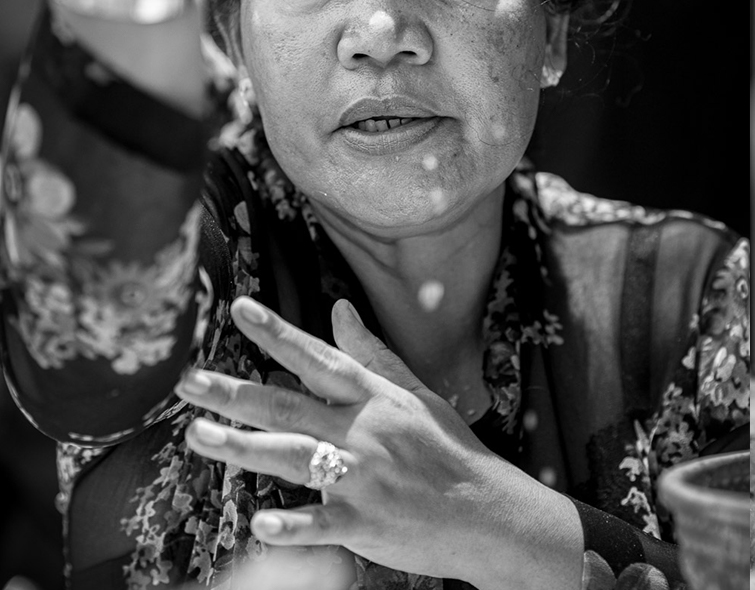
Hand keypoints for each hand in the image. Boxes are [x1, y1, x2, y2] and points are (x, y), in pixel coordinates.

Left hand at [175, 297, 581, 589]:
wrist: (489, 512)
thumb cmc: (451, 450)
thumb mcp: (417, 394)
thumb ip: (371, 355)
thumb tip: (339, 310)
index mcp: (376, 399)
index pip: (318, 358)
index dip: (277, 333)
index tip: (238, 308)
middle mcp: (365, 432)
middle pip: (289, 406)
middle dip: (234, 392)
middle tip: (187, 381)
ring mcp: (365, 479)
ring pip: (294, 457)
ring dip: (243, 447)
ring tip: (198, 435)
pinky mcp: (366, 524)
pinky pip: (321, 524)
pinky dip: (292, 524)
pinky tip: (259, 522)